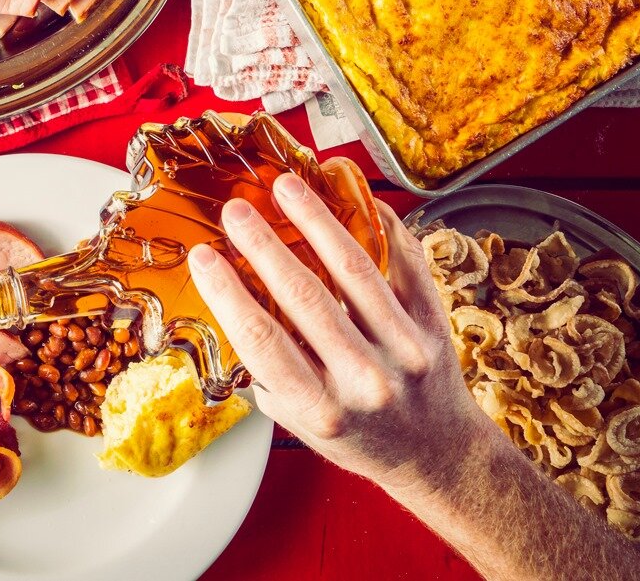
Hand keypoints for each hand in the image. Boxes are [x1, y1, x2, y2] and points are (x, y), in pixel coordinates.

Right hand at [188, 170, 495, 499]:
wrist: (437, 453)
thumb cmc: (358, 434)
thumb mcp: (299, 422)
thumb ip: (267, 373)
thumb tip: (229, 307)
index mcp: (320, 407)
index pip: (261, 340)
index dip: (226, 292)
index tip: (203, 256)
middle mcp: (363, 378)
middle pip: (304, 296)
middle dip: (263, 245)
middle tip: (236, 210)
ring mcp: (404, 348)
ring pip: (353, 269)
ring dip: (315, 220)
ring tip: (287, 186)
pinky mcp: (433, 323)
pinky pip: (404, 261)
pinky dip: (377, 224)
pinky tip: (351, 195)